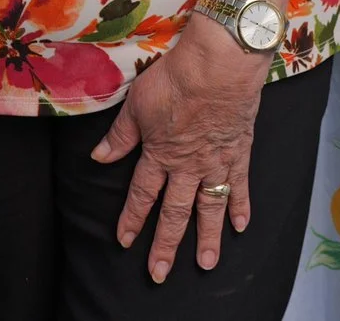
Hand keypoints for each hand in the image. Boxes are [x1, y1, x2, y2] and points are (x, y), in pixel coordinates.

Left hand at [93, 18, 269, 280]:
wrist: (220, 66)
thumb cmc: (176, 78)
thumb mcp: (137, 104)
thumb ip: (120, 135)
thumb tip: (99, 157)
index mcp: (160, 154)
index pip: (142, 194)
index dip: (132, 218)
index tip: (124, 241)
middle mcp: (188, 166)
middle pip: (175, 212)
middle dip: (165, 244)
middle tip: (158, 273)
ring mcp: (216, 162)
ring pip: (209, 208)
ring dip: (207, 238)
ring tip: (205, 264)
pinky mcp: (239, 151)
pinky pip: (240, 185)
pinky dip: (240, 206)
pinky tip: (240, 226)